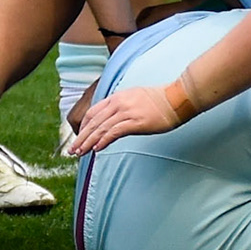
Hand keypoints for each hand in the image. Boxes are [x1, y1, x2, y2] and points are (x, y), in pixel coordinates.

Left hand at [65, 84, 185, 155]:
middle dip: (81, 137)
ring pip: (101, 129)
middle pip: (93, 122)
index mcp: (118, 97)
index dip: (83, 127)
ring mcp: (126, 112)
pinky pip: (114, 132)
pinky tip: (97, 149)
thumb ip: (123, 106)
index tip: (79, 138)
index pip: (93, 112)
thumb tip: (114, 120)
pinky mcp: (135, 122)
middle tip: (72, 150)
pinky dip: (103, 141)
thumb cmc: (161, 100)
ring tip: (80, 153)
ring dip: (88, 142)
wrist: (178, 98)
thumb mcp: (137, 98)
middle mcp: (119, 103)